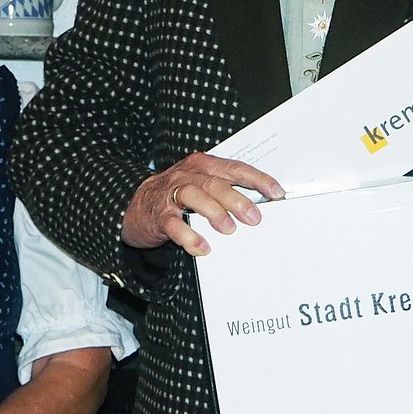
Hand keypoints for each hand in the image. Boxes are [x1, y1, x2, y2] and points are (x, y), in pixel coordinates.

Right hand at [121, 154, 284, 255]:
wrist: (136, 205)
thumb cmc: (177, 195)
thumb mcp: (201, 185)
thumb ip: (225, 189)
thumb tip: (258, 205)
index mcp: (202, 166)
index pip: (234, 169)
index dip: (257, 179)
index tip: (275, 192)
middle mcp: (187, 176)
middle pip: (215, 183)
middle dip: (237, 199)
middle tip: (254, 217)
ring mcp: (171, 195)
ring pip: (194, 196)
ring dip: (214, 212)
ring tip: (228, 229)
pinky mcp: (159, 216)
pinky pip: (174, 225)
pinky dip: (189, 236)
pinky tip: (202, 247)